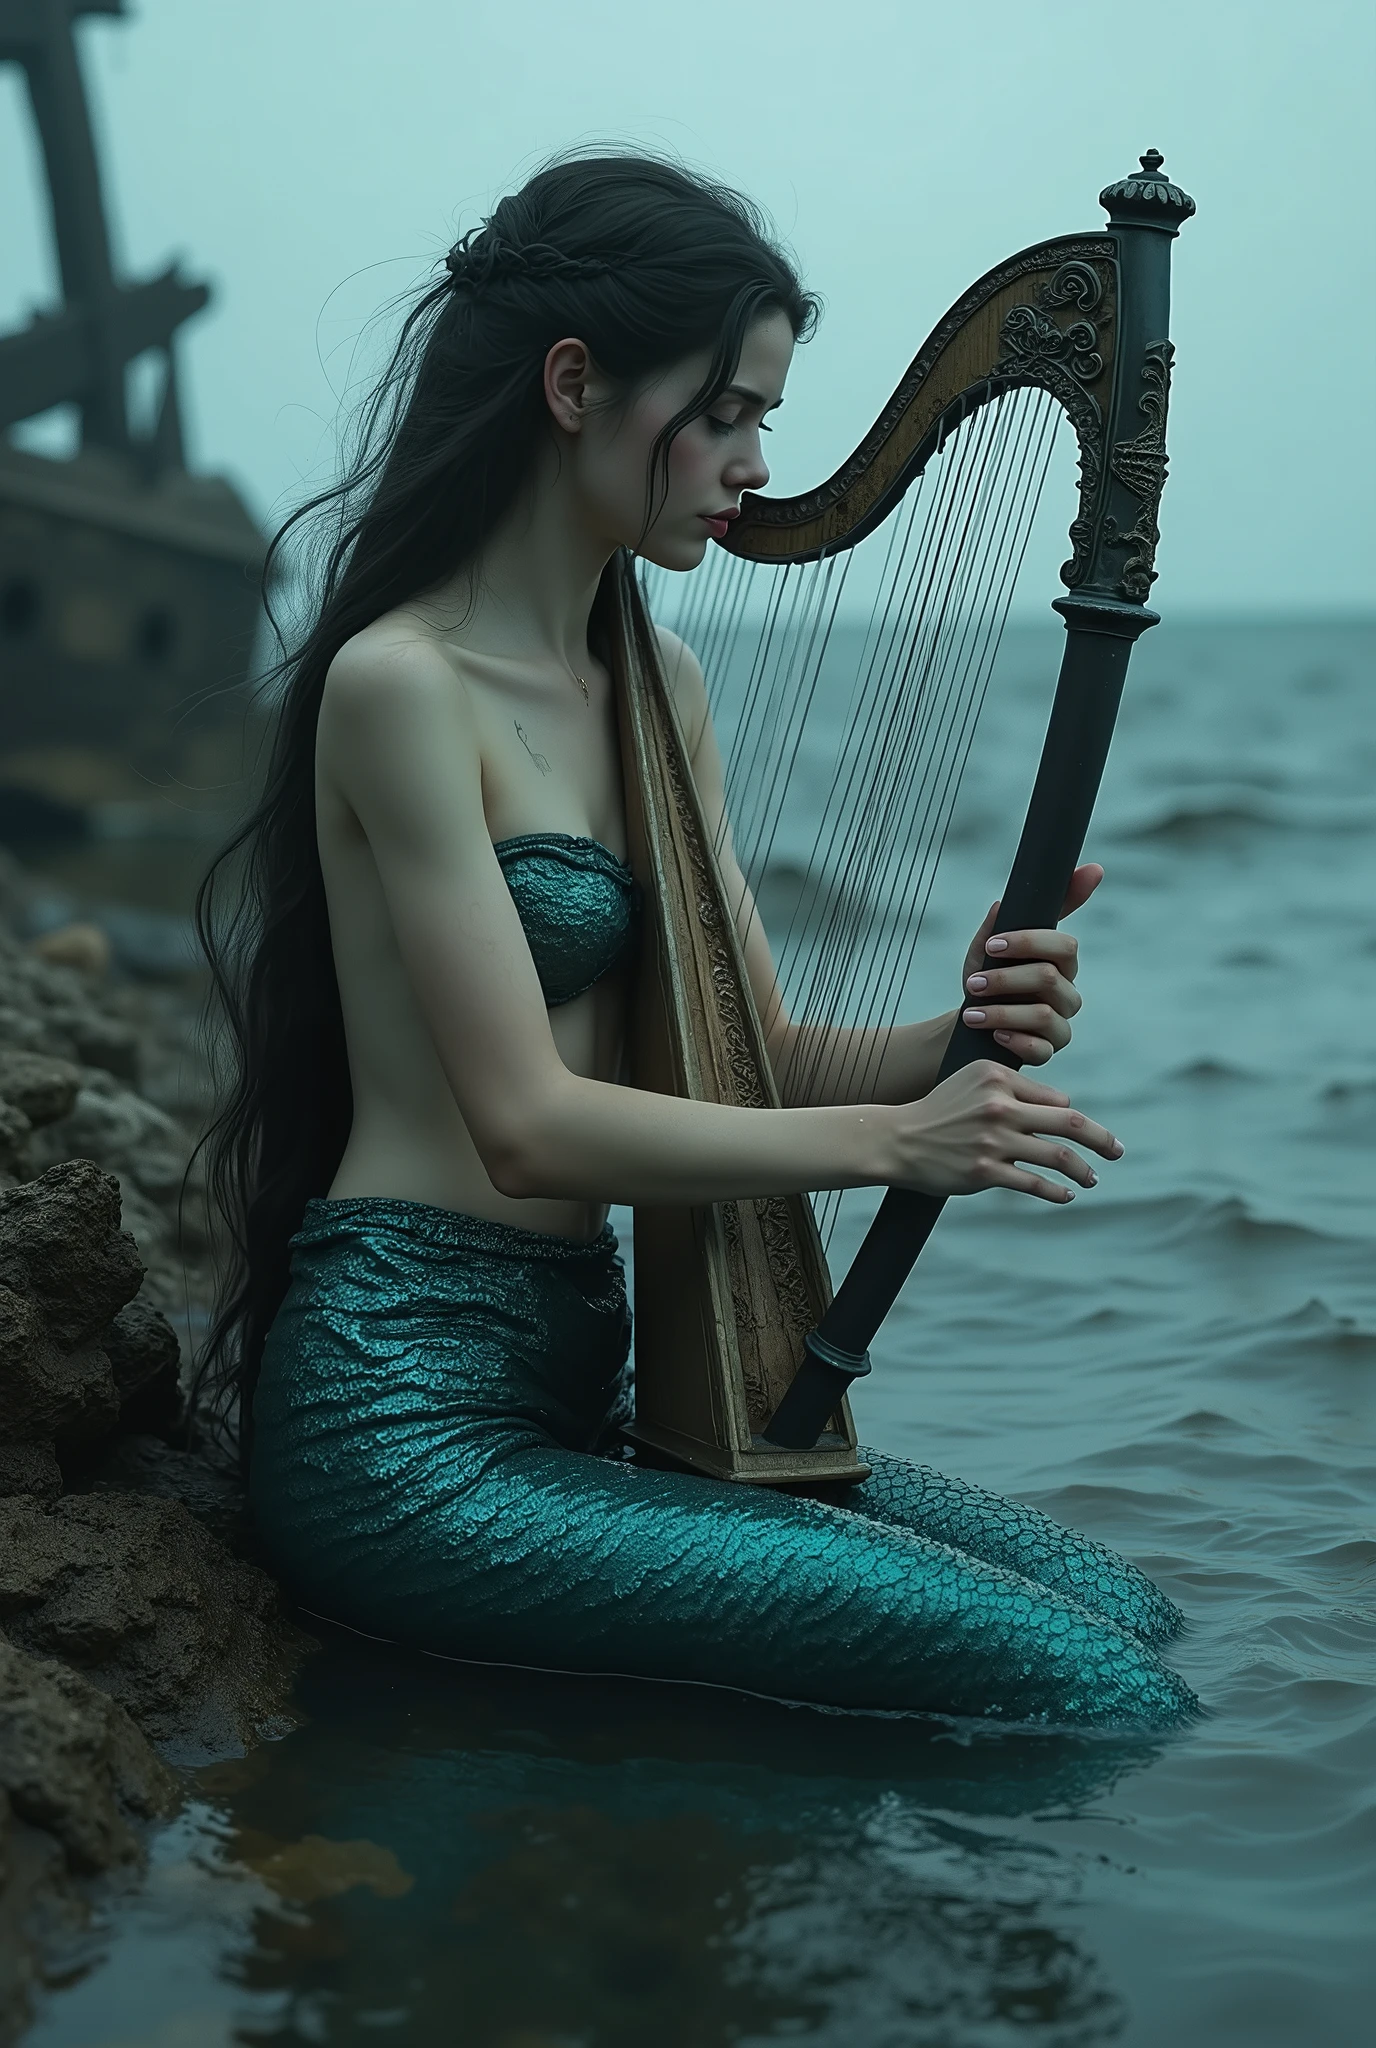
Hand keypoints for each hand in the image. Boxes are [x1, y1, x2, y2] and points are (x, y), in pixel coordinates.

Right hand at [889, 1059, 1123, 1203]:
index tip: (1084, 1134)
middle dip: (1102, 1140)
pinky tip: (1066, 1196)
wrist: (896, 1140)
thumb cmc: (938, 1111)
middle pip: (1070, 1123)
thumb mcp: (972, 1082)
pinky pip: (1034, 1184)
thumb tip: (1064, 1106)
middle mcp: (999, 1106)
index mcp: (998, 1079)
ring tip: (1092, 1179)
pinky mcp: (984, 1171)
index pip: (1055, 1099)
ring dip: (1083, 1170)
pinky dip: (1056, 1192)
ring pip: (1058, 1156)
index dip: (1070, 1118)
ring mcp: (993, 1141)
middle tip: (1118, 1151)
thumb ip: (1014, 1089)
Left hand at [959, 863, 1102, 1064]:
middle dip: (1006, 978)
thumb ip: (1001, 922)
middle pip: (1050, 978)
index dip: (1030, 942)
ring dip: (1002, 1012)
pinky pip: (1041, 1049)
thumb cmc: (985, 978)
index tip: (993, 944)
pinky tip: (992, 1034)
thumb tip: (1002, 900)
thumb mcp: (986, 947)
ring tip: (971, 1012)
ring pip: (1045, 1015)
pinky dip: (1014, 1040)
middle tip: (973, 982)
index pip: (1064, 944)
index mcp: (1060, 961)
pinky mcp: (1048, 1051)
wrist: (970, 1024)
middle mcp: (1067, 992)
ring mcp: (1061, 1024)